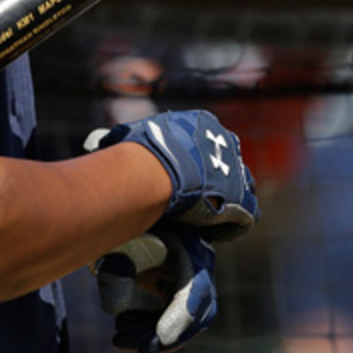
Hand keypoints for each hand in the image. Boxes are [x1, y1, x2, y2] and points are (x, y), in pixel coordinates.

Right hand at [85, 110, 258, 241]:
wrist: (155, 170)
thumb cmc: (137, 152)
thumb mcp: (131, 135)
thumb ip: (131, 138)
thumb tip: (108, 141)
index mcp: (202, 122)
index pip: (205, 142)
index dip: (194, 162)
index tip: (181, 176)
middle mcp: (225, 140)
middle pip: (224, 163)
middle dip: (212, 180)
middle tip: (191, 198)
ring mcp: (238, 169)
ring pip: (236, 189)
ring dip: (221, 202)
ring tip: (198, 218)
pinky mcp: (243, 198)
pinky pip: (242, 215)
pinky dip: (225, 226)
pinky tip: (204, 231)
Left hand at [92, 222, 217, 352]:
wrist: (127, 197)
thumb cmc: (124, 214)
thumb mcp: (120, 235)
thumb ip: (116, 267)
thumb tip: (113, 310)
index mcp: (189, 246)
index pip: (195, 289)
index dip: (180, 317)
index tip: (161, 337)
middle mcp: (195, 265)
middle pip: (195, 313)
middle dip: (166, 335)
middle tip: (138, 348)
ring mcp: (187, 275)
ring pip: (181, 318)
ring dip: (154, 332)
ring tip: (120, 339)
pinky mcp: (173, 283)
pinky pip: (168, 313)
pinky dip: (149, 323)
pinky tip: (123, 325)